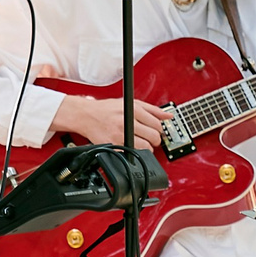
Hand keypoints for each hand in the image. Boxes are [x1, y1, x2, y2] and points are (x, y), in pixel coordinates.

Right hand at [52, 93, 173, 147]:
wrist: (87, 115)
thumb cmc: (108, 109)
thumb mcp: (131, 103)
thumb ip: (152, 109)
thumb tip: (168, 116)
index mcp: (134, 110)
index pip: (157, 125)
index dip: (159, 130)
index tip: (156, 131)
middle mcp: (128, 122)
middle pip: (153, 137)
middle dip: (155, 140)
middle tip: (150, 138)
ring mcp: (121, 135)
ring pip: (145, 147)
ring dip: (146, 148)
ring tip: (141, 143)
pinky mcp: (114, 145)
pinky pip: (132, 153)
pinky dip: (134, 152)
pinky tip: (130, 146)